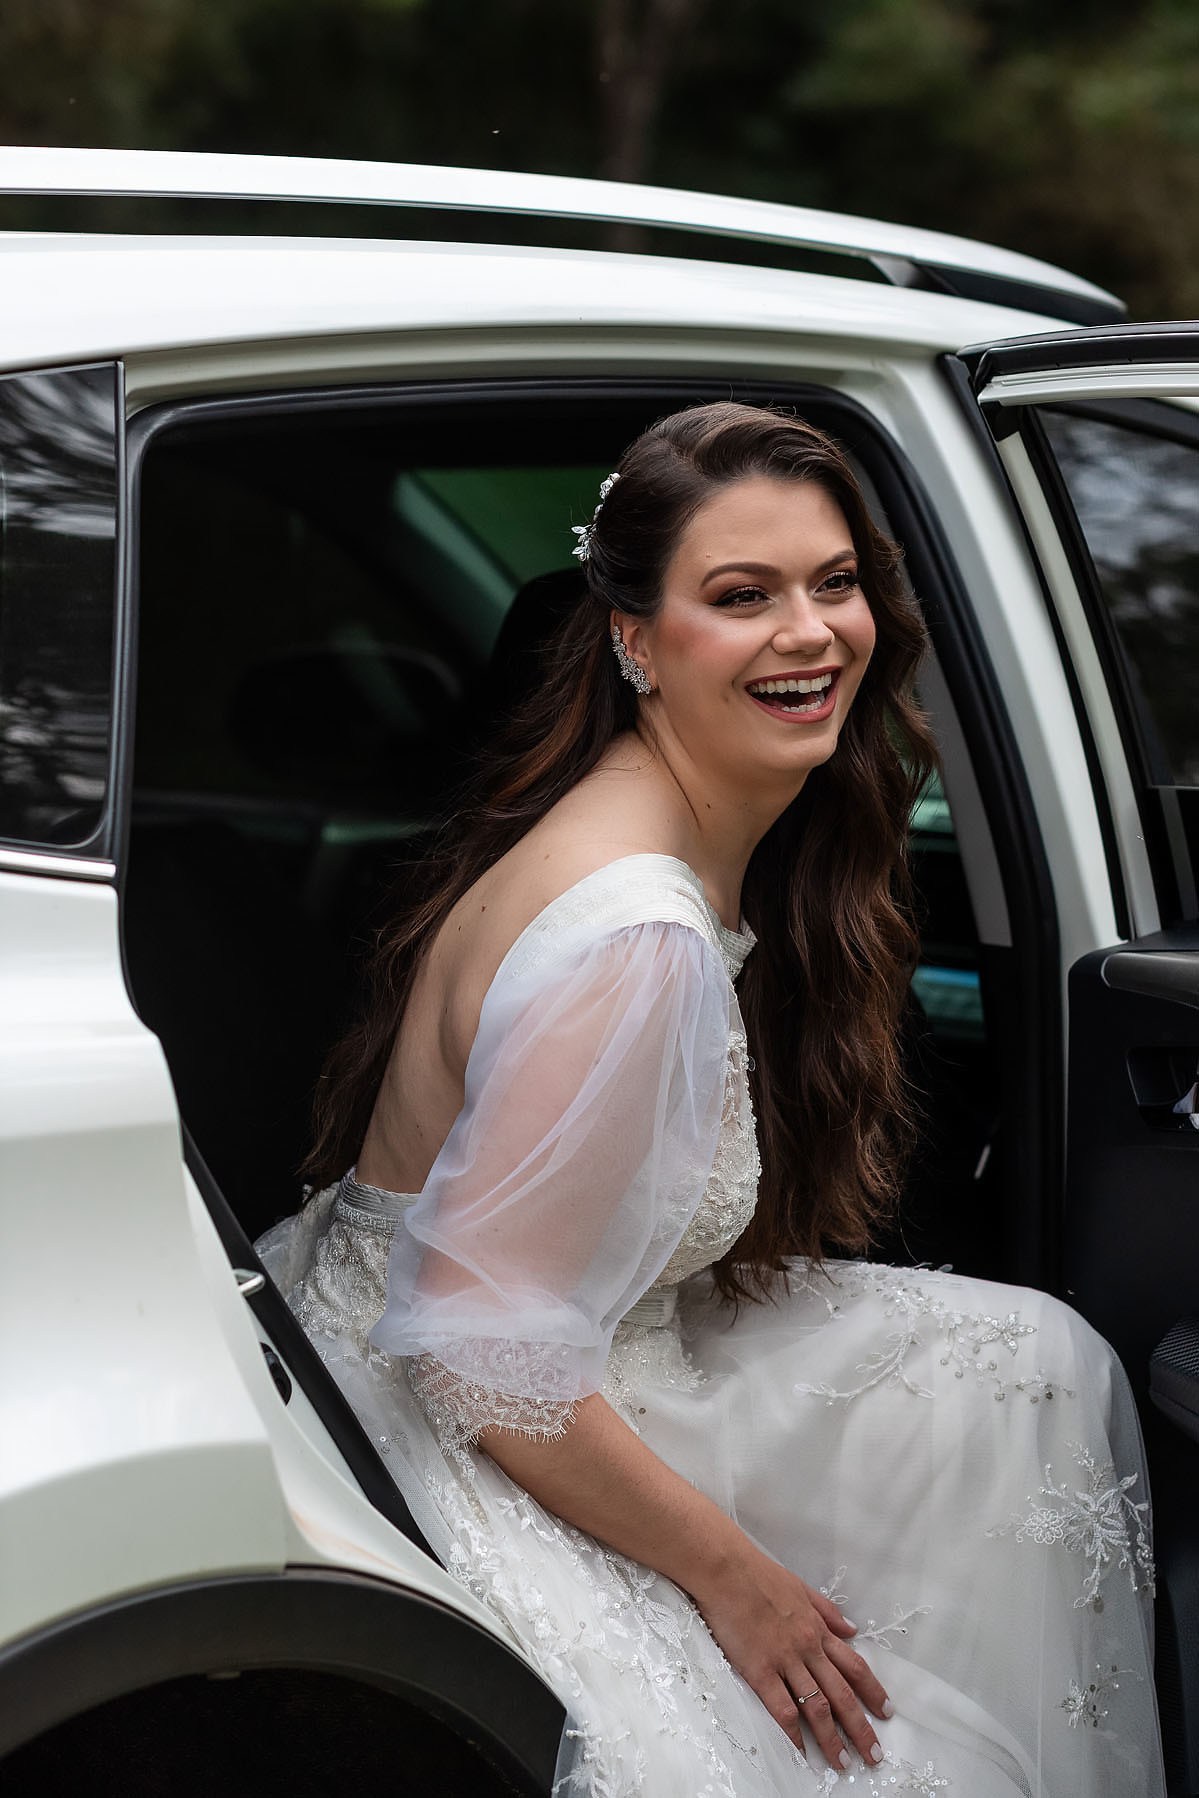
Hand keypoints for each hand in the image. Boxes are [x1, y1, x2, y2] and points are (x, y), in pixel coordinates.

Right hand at [692, 1546, 890, 1771]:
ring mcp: (785, 1661)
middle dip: (861, 1728)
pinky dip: (793, 1735)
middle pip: (842, 1694)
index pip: (855, 1667)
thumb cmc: (759, 1574)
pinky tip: (800, 1753)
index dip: (873, 1692)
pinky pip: (781, 1709)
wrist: (726, 1570)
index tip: (886, 1712)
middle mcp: (808, 1648)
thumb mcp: (802, 1588)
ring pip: (816, 1707)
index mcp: (818, 1629)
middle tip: (874, 1754)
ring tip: (842, 1763)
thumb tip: (852, 1629)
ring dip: (832, 1739)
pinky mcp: (760, 1671)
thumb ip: (828, 1611)